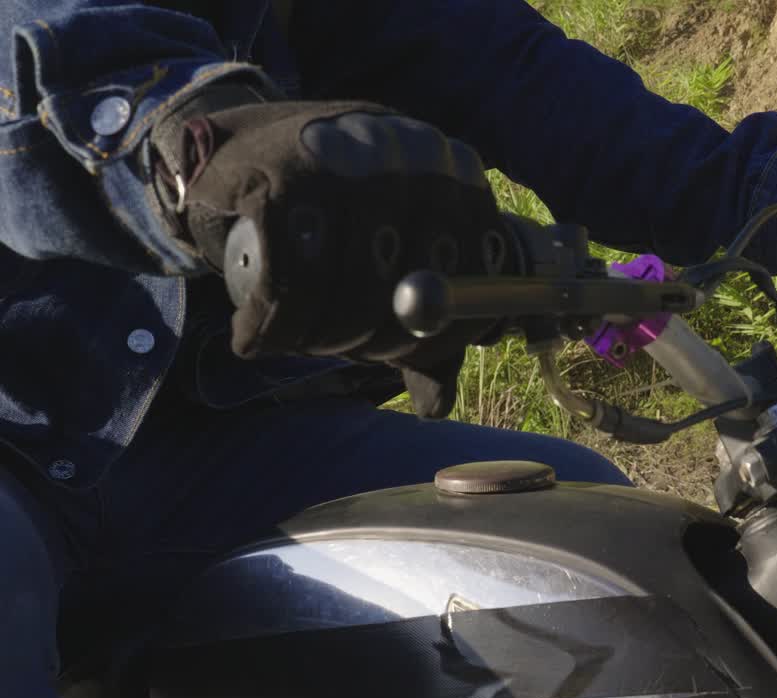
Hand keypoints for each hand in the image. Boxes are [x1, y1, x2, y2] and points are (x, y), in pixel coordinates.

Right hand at [150, 85, 519, 415]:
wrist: (240, 151)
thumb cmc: (333, 218)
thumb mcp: (389, 264)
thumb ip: (425, 334)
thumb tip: (438, 407)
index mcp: (461, 174)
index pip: (476, 282)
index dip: (436, 337)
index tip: (394, 355)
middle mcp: (417, 155)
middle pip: (419, 289)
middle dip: (374, 340)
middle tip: (336, 350)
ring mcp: (353, 156)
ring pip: (356, 286)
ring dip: (321, 337)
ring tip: (297, 341)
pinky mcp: (282, 172)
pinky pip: (290, 275)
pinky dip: (270, 323)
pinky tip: (255, 338)